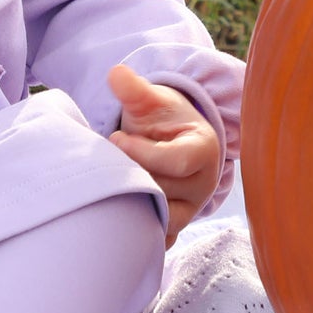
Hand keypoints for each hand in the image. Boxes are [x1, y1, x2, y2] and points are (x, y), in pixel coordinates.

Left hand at [107, 64, 220, 247]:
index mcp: (203, 149)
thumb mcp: (149, 100)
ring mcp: (190, 209)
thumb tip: (115, 73)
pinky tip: (115, 213)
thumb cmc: (159, 118)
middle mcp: (203, 184)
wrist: (167, 139)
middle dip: (133, 176)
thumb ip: (133, 89)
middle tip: (108, 162)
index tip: (115, 138)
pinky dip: (136, 230)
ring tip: (111, 183)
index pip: (177, 162)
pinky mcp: (174, 226)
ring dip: (132, 202)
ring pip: (160, 218)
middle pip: (165, 191)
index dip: (142, 153)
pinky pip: (157, 238)